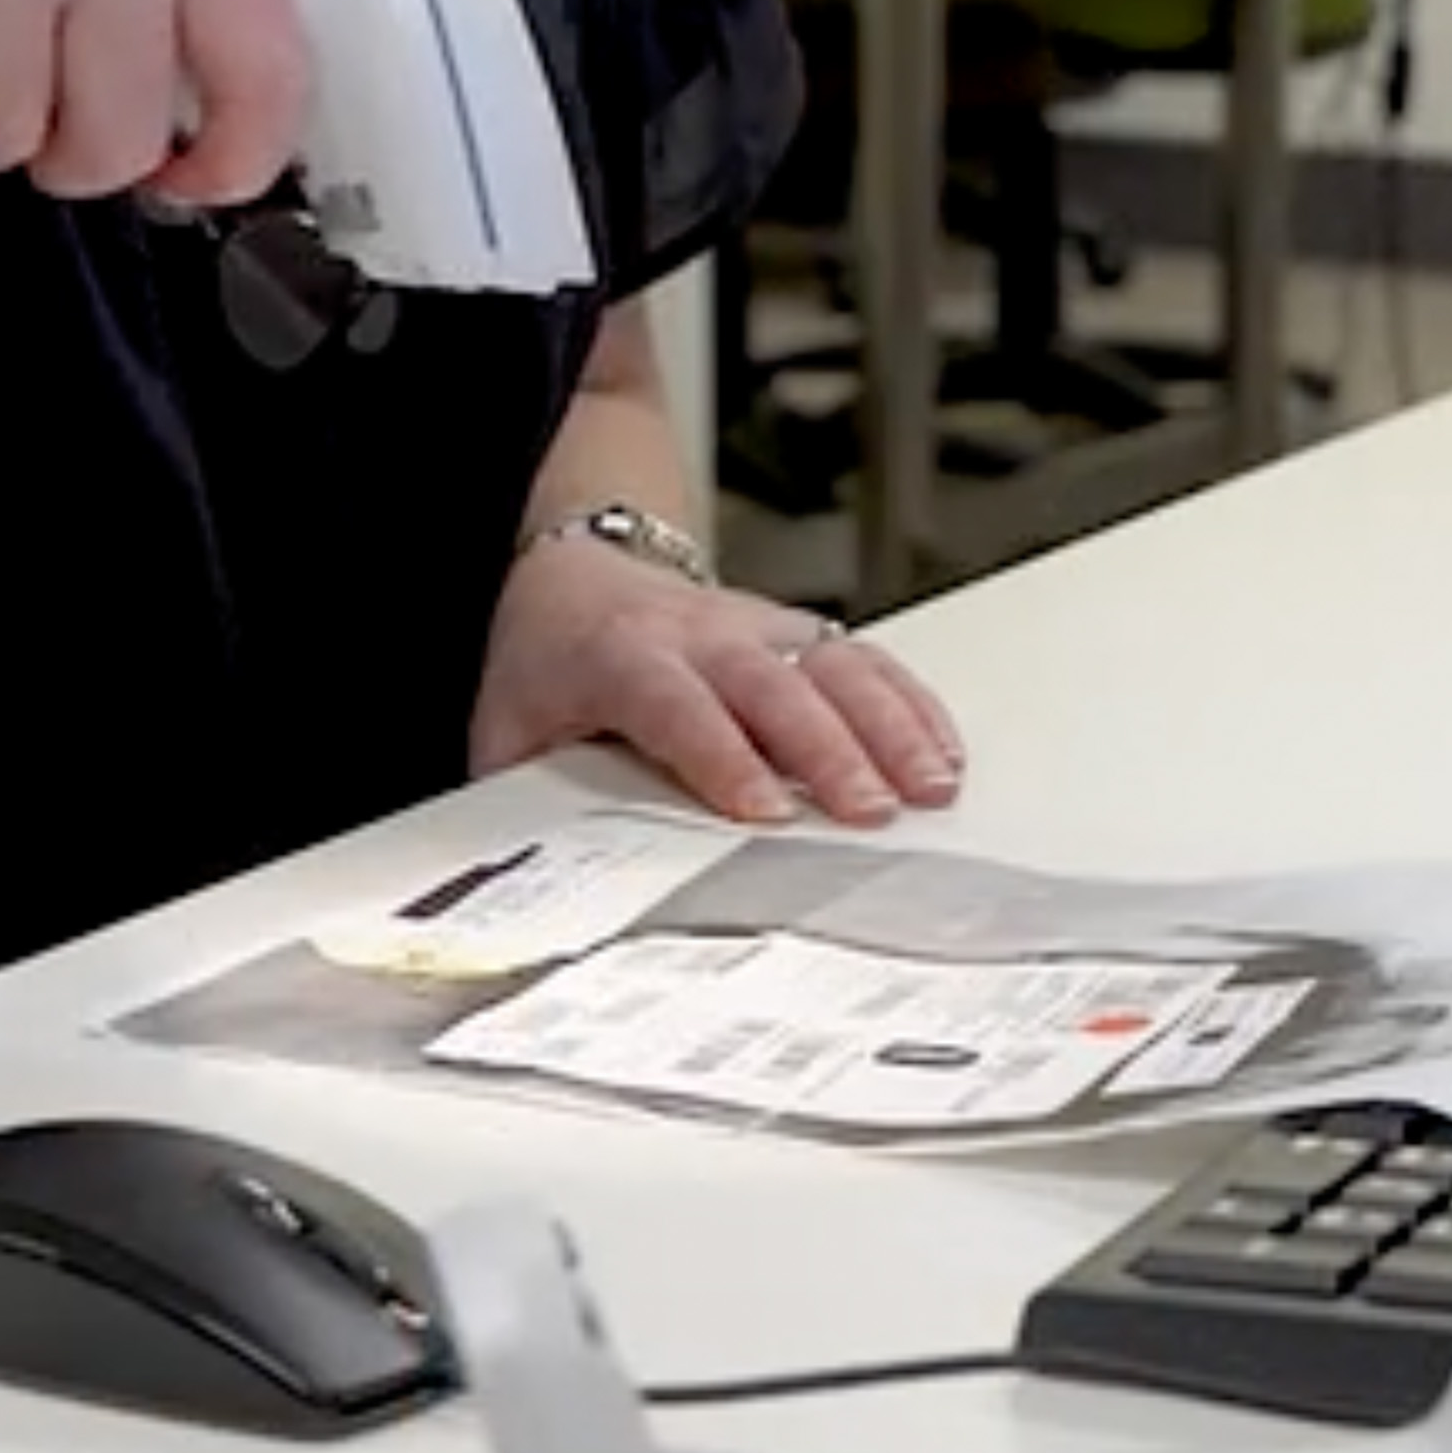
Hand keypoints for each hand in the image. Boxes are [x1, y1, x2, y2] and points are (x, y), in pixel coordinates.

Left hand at [471, 541, 966, 827]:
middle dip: (827, 750)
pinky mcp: (798, 633)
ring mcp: (758, 626)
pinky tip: (943, 754)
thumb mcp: (508, 728)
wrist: (578, 575)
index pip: (677, 705)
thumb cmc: (549, 663)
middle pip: (773, 687)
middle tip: (867, 812)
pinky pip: (867, 659)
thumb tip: (531, 877)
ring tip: (930, 788)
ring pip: (834, 666)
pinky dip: (912, 704)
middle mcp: (699, 634)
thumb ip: (520, 796)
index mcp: (621, 657)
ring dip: (889, 726)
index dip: (721, 755)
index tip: (762, 810)